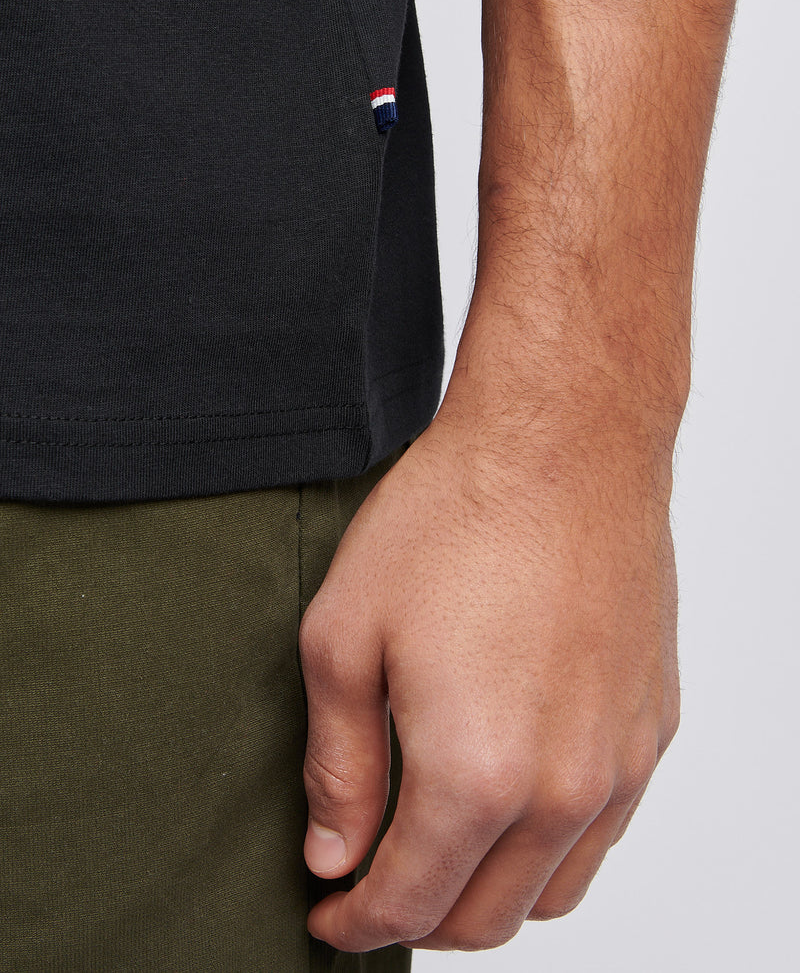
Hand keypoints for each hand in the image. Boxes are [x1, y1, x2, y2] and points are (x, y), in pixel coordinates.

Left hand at [299, 412, 679, 950]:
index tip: (330, 916)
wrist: (560, 443)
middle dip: (418, 920)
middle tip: (374, 884)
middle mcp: (563, 788)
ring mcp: (619, 761)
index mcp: (477, 774)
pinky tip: (512, 797)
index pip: (409, 904)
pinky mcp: (651, 727)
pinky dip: (550, 846)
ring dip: (489, 894)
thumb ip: (338, 767)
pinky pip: (603, 831)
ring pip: (553, 892)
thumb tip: (334, 852)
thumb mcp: (345, 638)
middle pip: (486, 919)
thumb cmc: (455, 519)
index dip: (357, 924)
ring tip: (441, 849)